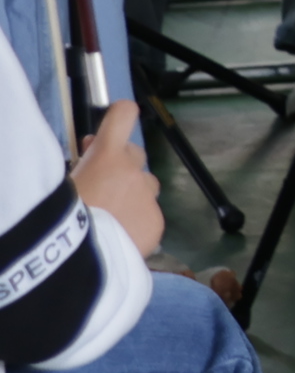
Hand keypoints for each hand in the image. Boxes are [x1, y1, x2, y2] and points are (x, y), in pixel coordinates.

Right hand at [68, 105, 159, 262]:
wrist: (75, 258)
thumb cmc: (58, 217)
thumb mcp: (64, 182)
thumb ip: (82, 163)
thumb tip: (91, 147)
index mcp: (107, 155)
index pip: (124, 115)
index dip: (121, 114)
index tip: (117, 119)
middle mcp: (134, 170)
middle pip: (135, 156)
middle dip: (121, 165)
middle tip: (101, 183)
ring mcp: (149, 196)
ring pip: (145, 187)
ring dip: (132, 193)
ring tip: (110, 216)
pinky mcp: (157, 222)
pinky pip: (149, 215)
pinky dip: (137, 221)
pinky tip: (119, 235)